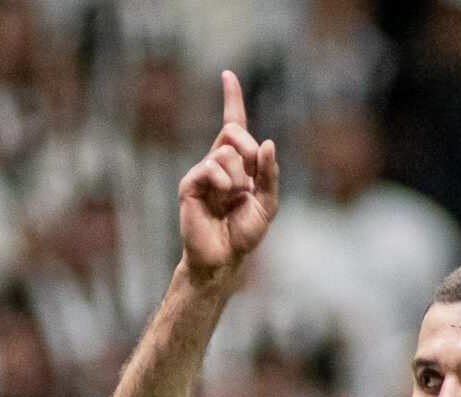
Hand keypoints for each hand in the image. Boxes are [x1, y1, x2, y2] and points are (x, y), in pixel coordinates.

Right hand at [177, 71, 278, 281]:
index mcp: (236, 163)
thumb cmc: (243, 233)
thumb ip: (270, 175)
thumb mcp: (268, 204)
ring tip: (231, 200)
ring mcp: (202, 171)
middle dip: (250, 150)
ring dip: (239, 178)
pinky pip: (211, 167)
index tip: (227, 75)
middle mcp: (217, 161)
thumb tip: (268, 144)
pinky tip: (221, 198)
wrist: (223, 258)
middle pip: (234, 131)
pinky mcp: (189, 184)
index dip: (232, 98)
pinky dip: (224, 182)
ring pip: (226, 153)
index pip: (233, 124)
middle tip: (250, 179)